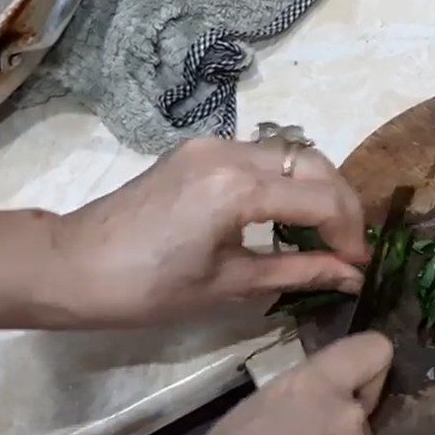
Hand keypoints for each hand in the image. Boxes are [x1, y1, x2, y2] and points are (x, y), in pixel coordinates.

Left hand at [50, 137, 367, 326]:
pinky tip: (289, 214)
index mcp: (237, 188)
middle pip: (314, 164)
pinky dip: (288, 181)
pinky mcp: (200, 150)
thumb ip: (300, 272)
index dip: (349, 232)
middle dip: (343, 204)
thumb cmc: (149, 289)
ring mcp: (213, 145)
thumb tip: (352, 276)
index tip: (359, 264)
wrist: (74, 265)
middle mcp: (230, 152)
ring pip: (291, 153)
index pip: (321, 199)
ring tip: (326, 232)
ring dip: (318, 189)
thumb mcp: (231, 285)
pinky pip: (263, 156)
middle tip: (349, 247)